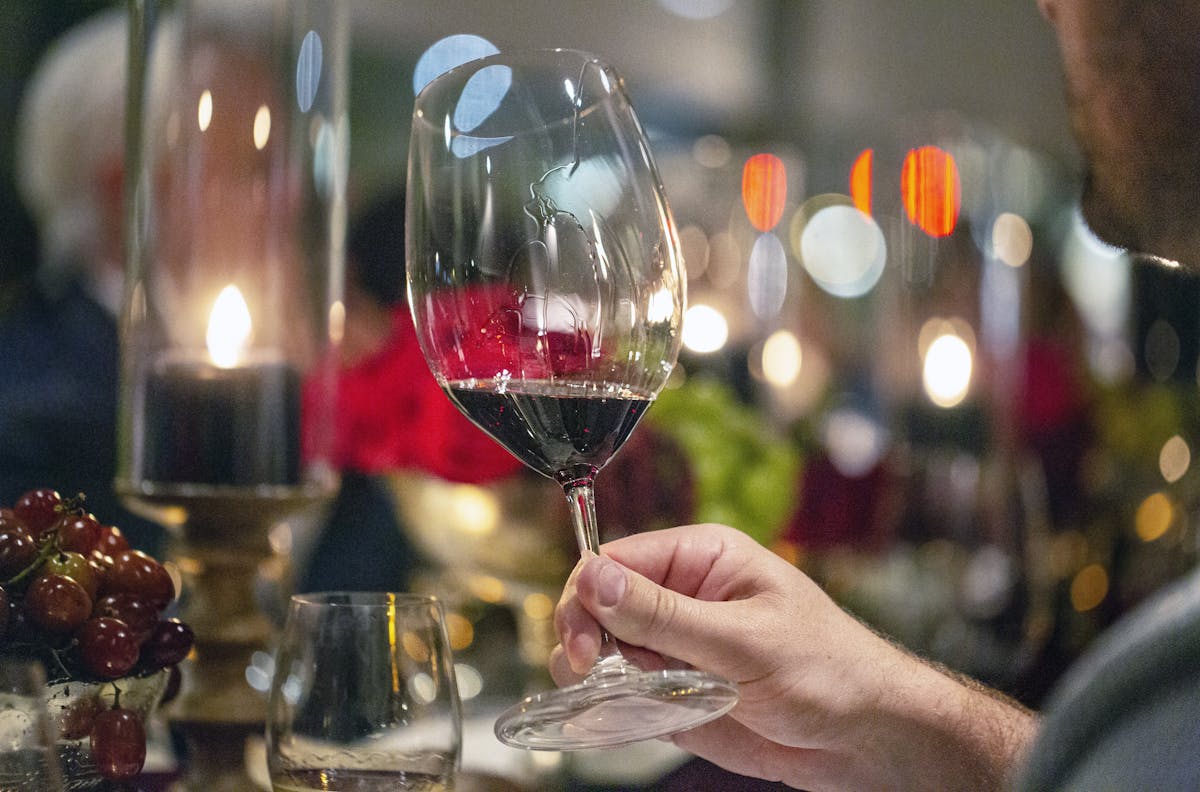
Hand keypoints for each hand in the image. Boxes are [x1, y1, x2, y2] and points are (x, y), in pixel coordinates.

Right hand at [551, 524, 1035, 791]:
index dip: (588, 596)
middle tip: (594, 677)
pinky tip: (628, 721)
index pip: (616, 561)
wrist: (867, 738)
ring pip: (603, 654)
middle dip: (586, 641)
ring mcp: (676, 647)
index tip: (583, 642)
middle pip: (599, 606)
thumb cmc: (828, 671)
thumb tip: (596, 579)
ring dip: (601, 680)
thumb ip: (665, 616)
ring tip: (631, 701)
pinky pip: (623, 694)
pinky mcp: (674, 692)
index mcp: (702, 559)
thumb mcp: (744, 641)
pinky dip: (614, 710)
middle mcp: (682, 597)